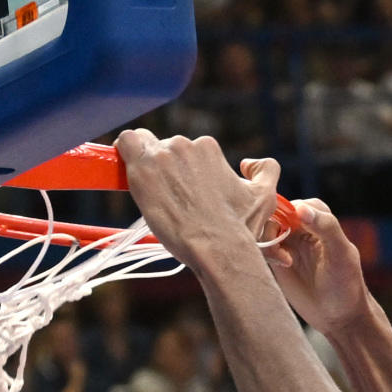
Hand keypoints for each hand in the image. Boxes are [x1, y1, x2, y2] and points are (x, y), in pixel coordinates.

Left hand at [115, 130, 274, 271]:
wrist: (218, 247)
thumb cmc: (240, 228)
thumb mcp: (264, 196)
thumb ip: (266, 171)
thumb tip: (251, 162)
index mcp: (208, 148)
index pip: (187, 148)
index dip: (185, 169)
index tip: (185, 189)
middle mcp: (184, 145)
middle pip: (164, 146)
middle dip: (165, 166)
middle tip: (169, 194)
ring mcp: (161, 155)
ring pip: (143, 143)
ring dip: (145, 160)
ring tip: (150, 186)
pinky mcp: (141, 167)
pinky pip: (125, 143)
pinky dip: (125, 153)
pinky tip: (130, 171)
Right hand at [259, 193, 373, 334]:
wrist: (339, 318)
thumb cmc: (346, 285)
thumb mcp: (341, 254)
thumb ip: (326, 227)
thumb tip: (300, 207)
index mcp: (319, 219)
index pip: (294, 203)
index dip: (284, 209)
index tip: (286, 226)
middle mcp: (301, 228)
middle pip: (274, 213)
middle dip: (271, 224)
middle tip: (281, 245)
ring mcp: (288, 243)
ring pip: (264, 229)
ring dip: (268, 240)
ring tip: (284, 260)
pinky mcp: (277, 259)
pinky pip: (262, 245)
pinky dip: (265, 250)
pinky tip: (281, 264)